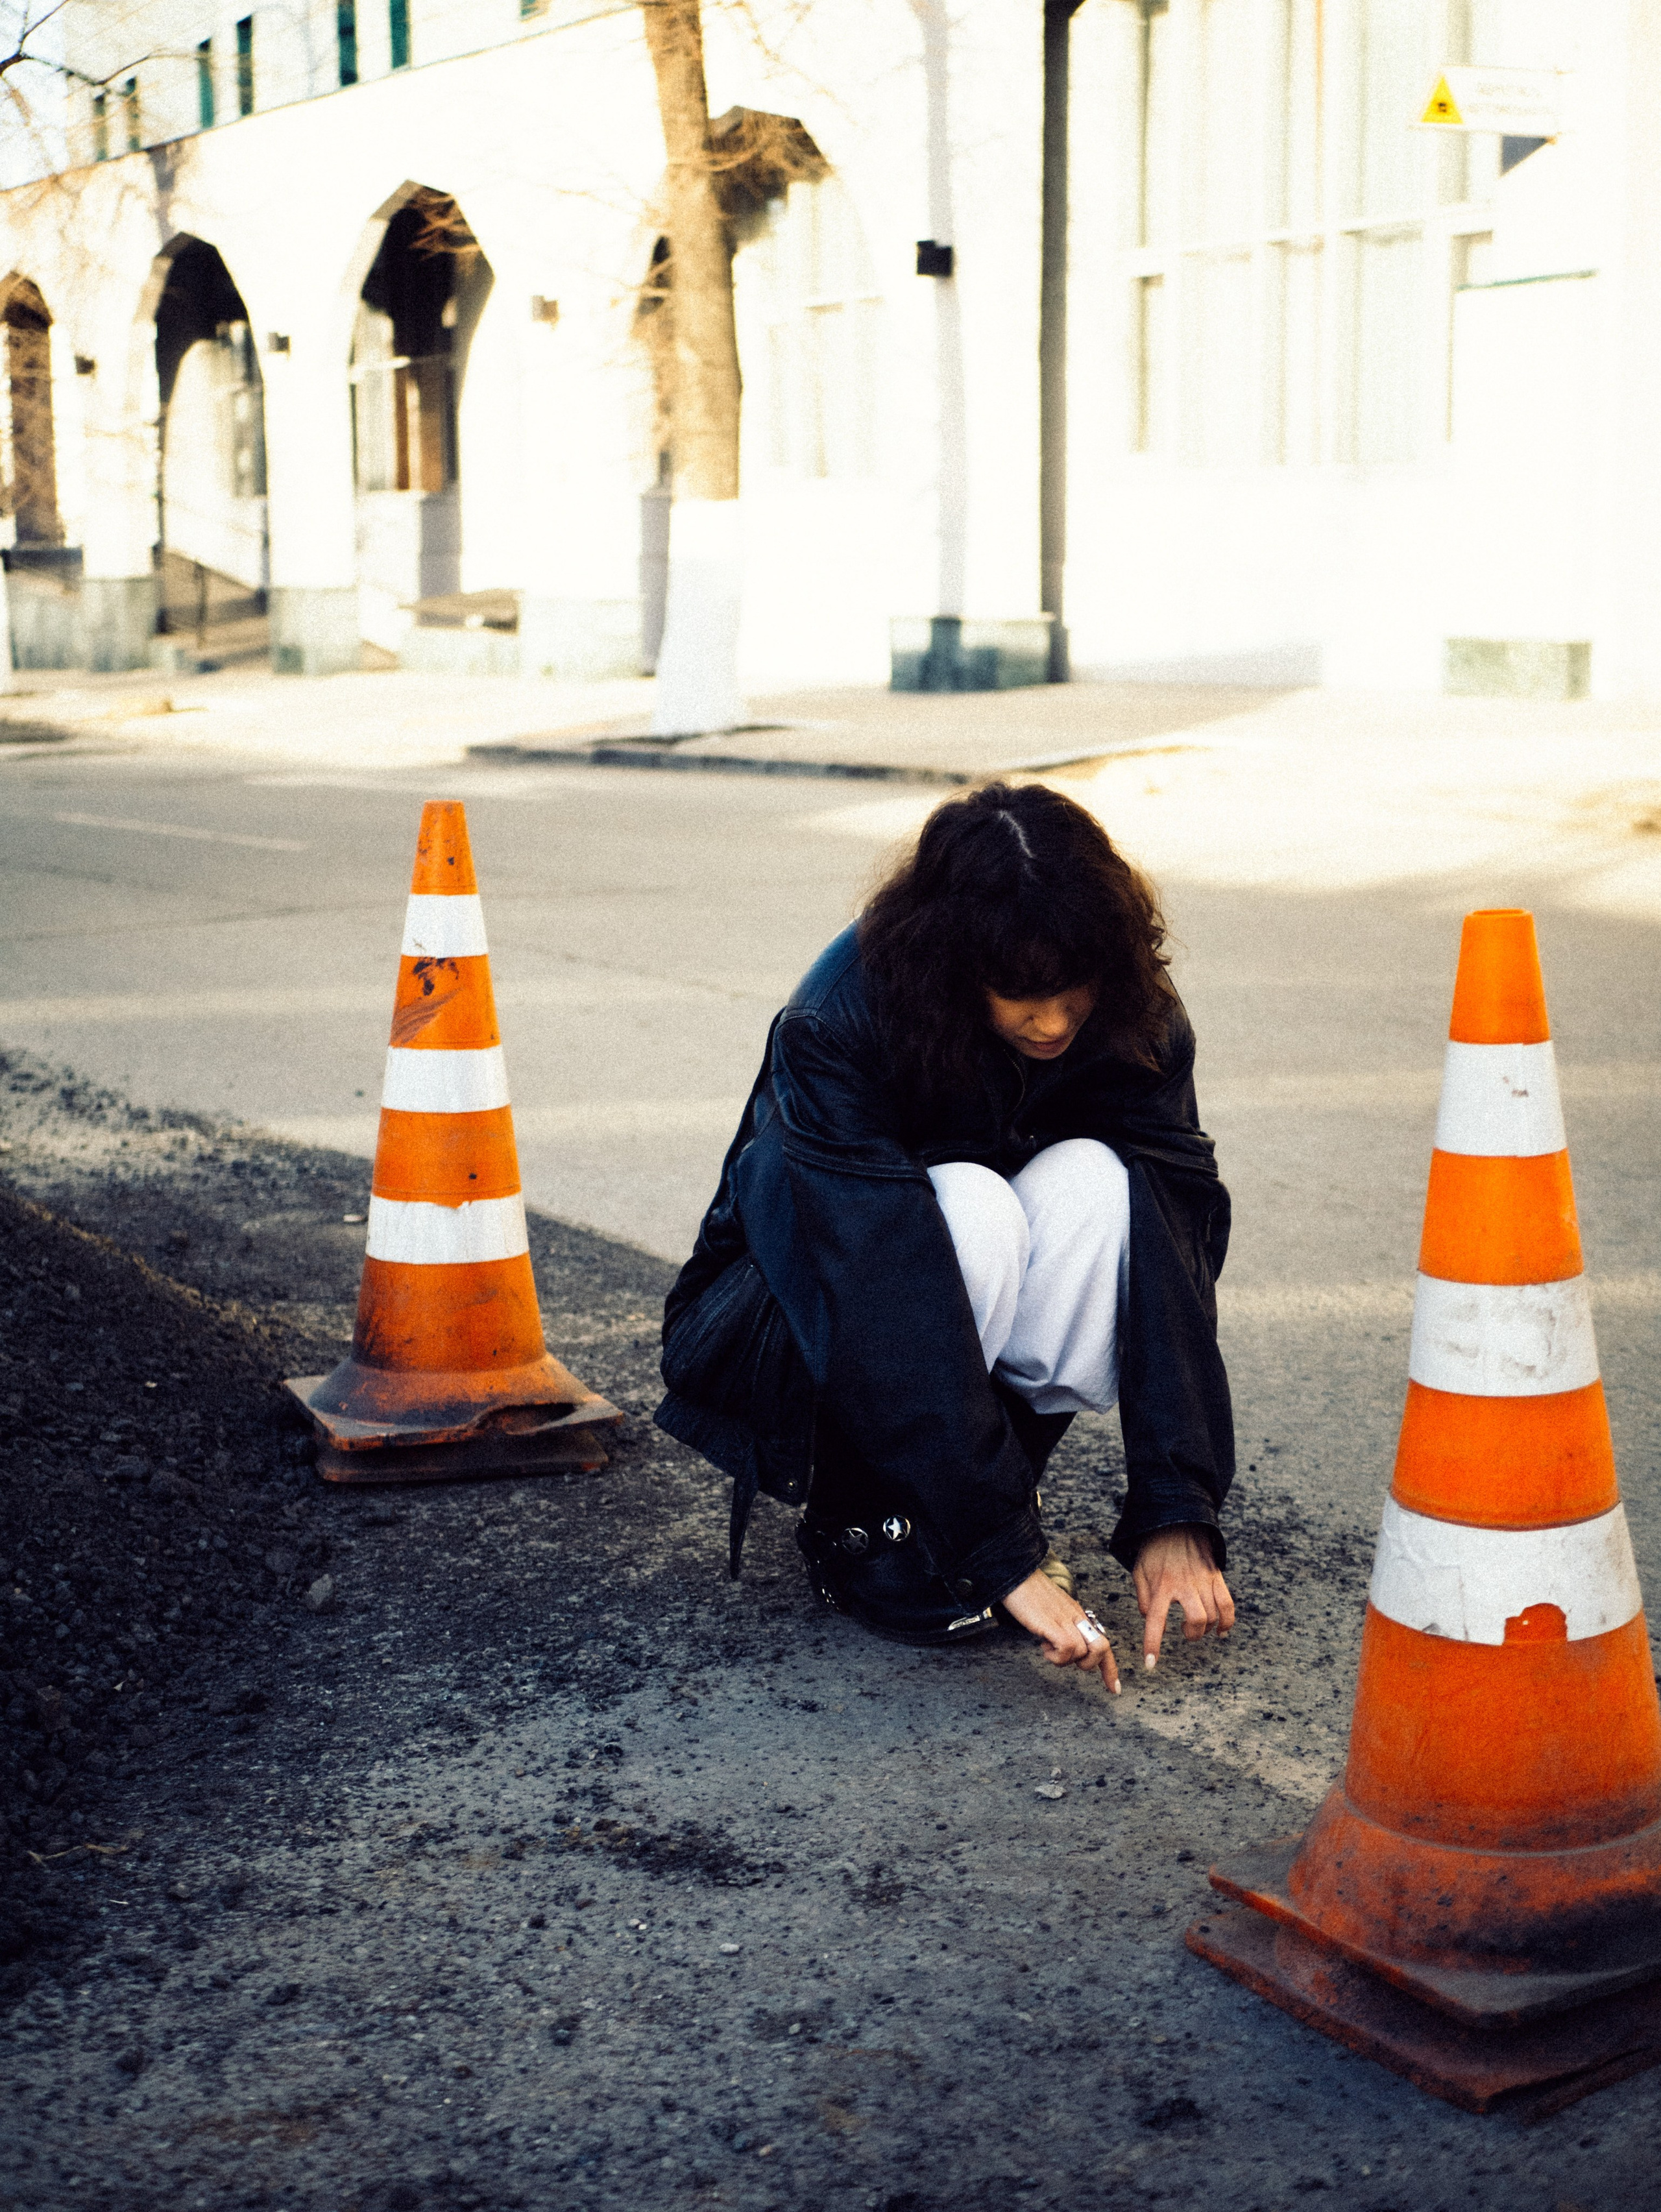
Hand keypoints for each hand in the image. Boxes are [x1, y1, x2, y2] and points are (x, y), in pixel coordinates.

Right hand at [1000, 1569, 1120, 1693]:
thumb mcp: (1053, 1611)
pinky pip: (1066, 1648)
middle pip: (1102, 1648)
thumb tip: (1064, 1646)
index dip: (1110, 1668)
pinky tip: (1043, 1645)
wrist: (1017, 1574)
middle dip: (1088, 1664)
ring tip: (1048, 1648)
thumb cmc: (1029, 1592)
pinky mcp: (1051, 1623)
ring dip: (1063, 1660)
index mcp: (1079, 1615)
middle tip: (1067, 1659)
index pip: (1103, 1643)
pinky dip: (1055, 1655)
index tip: (1114, 1688)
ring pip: (1083, 1652)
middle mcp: (1077, 1618)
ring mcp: (1065, 1620)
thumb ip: (1063, 1626)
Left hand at [1134, 1526, 1233, 1669]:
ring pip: (1213, 1615)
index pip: (1155, 1620)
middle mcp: (1184, 1584)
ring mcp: (1203, 1581)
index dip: (1153, 1644)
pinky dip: (1227, 1622)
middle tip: (1185, 1632)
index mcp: (1161, 1584)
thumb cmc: (1155, 1549)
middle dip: (1192, 1634)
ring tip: (1198, 1626)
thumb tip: (1148, 1619)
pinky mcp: (1216, 1577)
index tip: (1150, 1665)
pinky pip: (1228, 1605)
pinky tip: (1221, 1631)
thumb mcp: (1140, 1570)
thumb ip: (1142, 1596)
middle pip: (1196, 1620)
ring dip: (1206, 1628)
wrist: (1177, 1521)